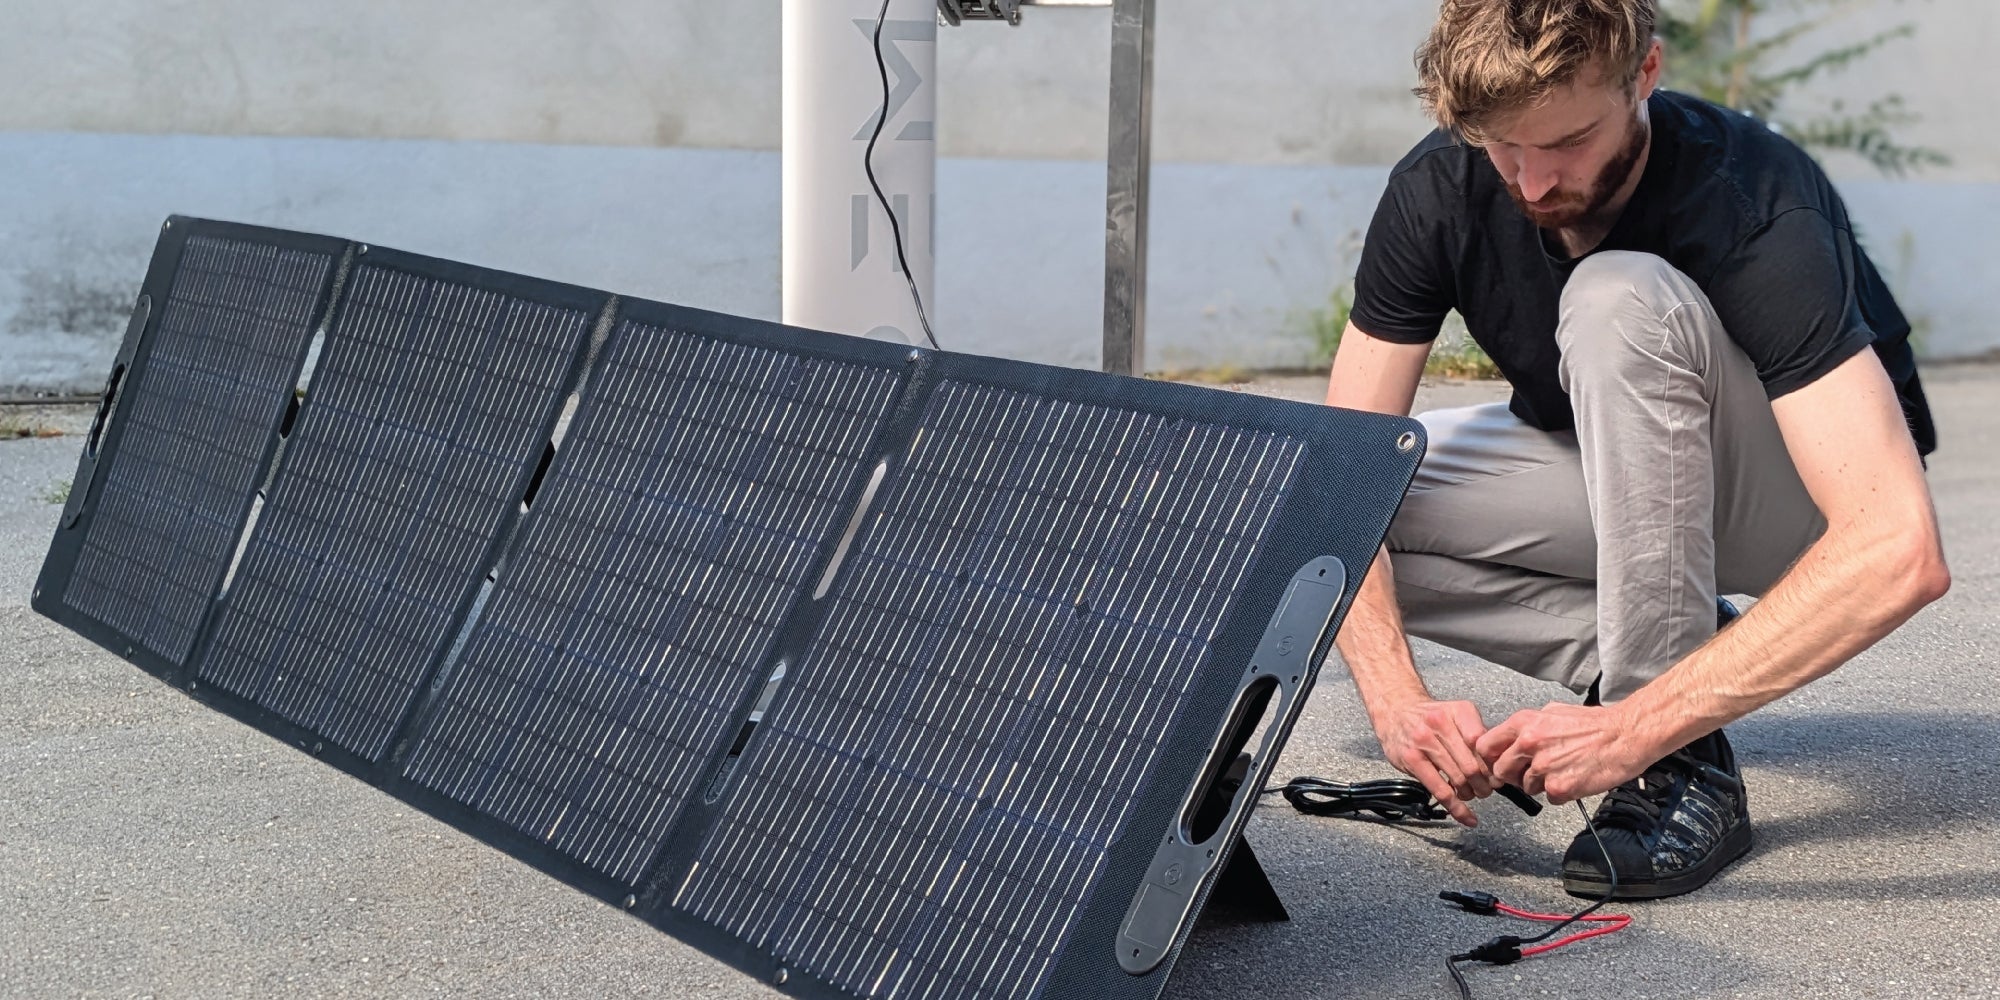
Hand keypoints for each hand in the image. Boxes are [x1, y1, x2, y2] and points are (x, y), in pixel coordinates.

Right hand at [1375, 699, 1495, 826]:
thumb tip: (1499, 761)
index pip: (1483, 744)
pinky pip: (1440, 790)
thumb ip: (1478, 733)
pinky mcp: (1411, 760)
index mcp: (1459, 711)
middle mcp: (1440, 724)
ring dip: (1471, 794)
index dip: (1493, 764)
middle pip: (1472, 765)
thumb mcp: (1458, 713)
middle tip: (1487, 789)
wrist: (1395, 710)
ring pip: (1458, 779)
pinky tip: (1466, 816)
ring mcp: (1424, 742)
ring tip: (1472, 794)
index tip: (1498, 775)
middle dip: (1484, 784)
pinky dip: (1456, 808)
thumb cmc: (1431, 717)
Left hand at [1475, 703, 1654, 803]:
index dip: (1490, 758)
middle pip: (1501, 771)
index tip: (1496, 763)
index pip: (1484, 746)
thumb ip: (1528, 727)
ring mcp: (1543, 767)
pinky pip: (1548, 798)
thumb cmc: (1594, 724)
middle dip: (1513, 775)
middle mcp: (1529, 743)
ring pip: (1525, 787)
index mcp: (1524, 723)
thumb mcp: (1553, 712)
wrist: (1625, 736)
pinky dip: (1560, 793)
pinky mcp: (1559, 788)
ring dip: (1540, 784)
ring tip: (1562, 770)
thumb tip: (1511, 740)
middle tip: (1530, 772)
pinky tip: (1574, 778)